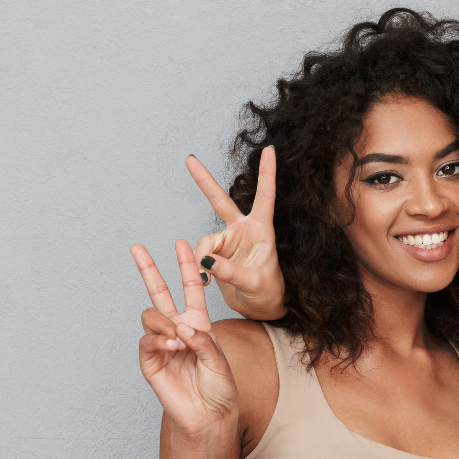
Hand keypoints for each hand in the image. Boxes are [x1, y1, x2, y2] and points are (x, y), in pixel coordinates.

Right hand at [130, 239, 238, 435]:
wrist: (210, 415)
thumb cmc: (221, 388)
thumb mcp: (220, 359)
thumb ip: (202, 340)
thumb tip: (179, 328)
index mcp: (199, 324)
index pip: (190, 288)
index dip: (185, 266)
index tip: (181, 243)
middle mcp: (178, 329)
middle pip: (159, 292)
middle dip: (148, 269)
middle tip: (137, 247)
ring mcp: (162, 344)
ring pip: (150, 315)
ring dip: (163, 322)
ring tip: (178, 340)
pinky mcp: (150, 361)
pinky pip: (147, 341)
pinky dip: (159, 341)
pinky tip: (172, 348)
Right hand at [187, 145, 286, 319]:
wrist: (260, 309)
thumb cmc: (268, 294)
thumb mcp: (255, 283)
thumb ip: (231, 272)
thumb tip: (206, 260)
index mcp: (262, 230)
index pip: (265, 197)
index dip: (267, 173)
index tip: (269, 149)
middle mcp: (243, 231)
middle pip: (220, 201)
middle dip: (203, 181)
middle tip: (189, 159)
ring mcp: (228, 241)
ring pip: (204, 240)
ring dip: (203, 256)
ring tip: (210, 276)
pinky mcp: (216, 255)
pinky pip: (200, 255)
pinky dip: (198, 265)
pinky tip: (205, 277)